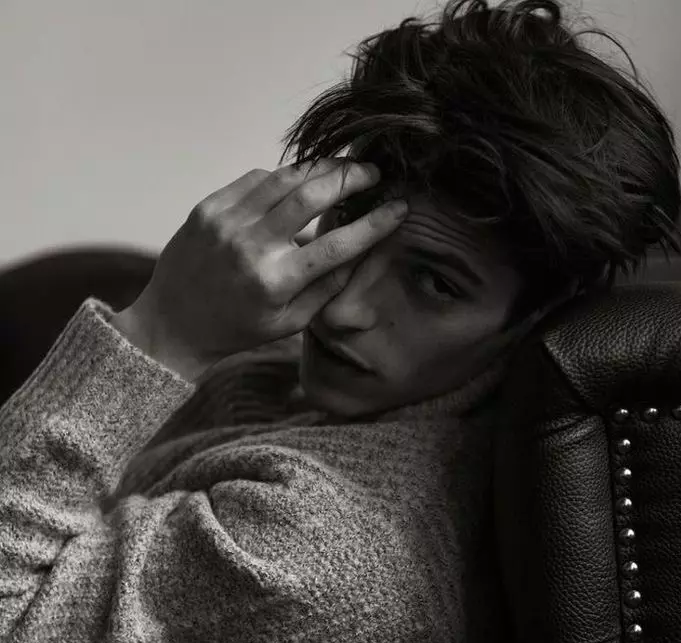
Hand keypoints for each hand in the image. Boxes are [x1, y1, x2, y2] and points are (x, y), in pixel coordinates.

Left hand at [121, 158, 406, 379]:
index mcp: (276, 281)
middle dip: (350, 177)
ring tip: (343, 168)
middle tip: (372, 172)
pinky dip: (283, 176)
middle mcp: (251, 246)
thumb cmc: (238, 328)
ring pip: (285, 178)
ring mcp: (227, 222)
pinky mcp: (209, 207)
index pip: (339, 243)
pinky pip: (256, 178)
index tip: (398, 208)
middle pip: (313, 195)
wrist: (174, 323)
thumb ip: (328, 287)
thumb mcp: (290, 322)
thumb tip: (363, 251)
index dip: (374, 223)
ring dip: (320, 169)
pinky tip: (298, 182)